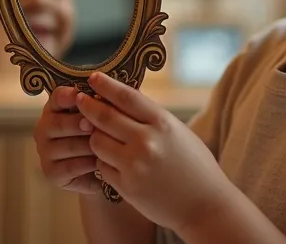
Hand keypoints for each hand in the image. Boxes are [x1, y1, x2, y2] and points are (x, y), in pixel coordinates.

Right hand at [32, 86, 102, 193]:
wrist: (97, 169)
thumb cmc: (99, 135)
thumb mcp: (100, 117)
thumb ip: (99, 106)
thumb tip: (107, 92)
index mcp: (54, 107)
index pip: (57, 97)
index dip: (68, 96)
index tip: (80, 96)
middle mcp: (44, 128)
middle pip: (60, 123)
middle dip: (81, 124)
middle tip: (97, 126)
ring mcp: (45, 151)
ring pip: (68, 146)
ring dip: (90, 146)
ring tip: (108, 146)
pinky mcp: (52, 172)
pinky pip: (71, 167)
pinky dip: (88, 165)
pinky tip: (103, 163)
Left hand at [76, 72, 235, 234]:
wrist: (206, 207)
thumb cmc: (195, 166)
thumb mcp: (178, 132)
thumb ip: (151, 118)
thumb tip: (120, 100)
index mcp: (163, 123)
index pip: (126, 96)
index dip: (105, 85)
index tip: (92, 78)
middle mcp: (147, 141)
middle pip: (104, 116)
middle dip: (88, 105)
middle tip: (79, 100)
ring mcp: (134, 165)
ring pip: (97, 142)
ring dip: (95, 137)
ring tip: (100, 136)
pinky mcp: (126, 187)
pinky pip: (102, 166)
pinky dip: (104, 162)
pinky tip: (112, 161)